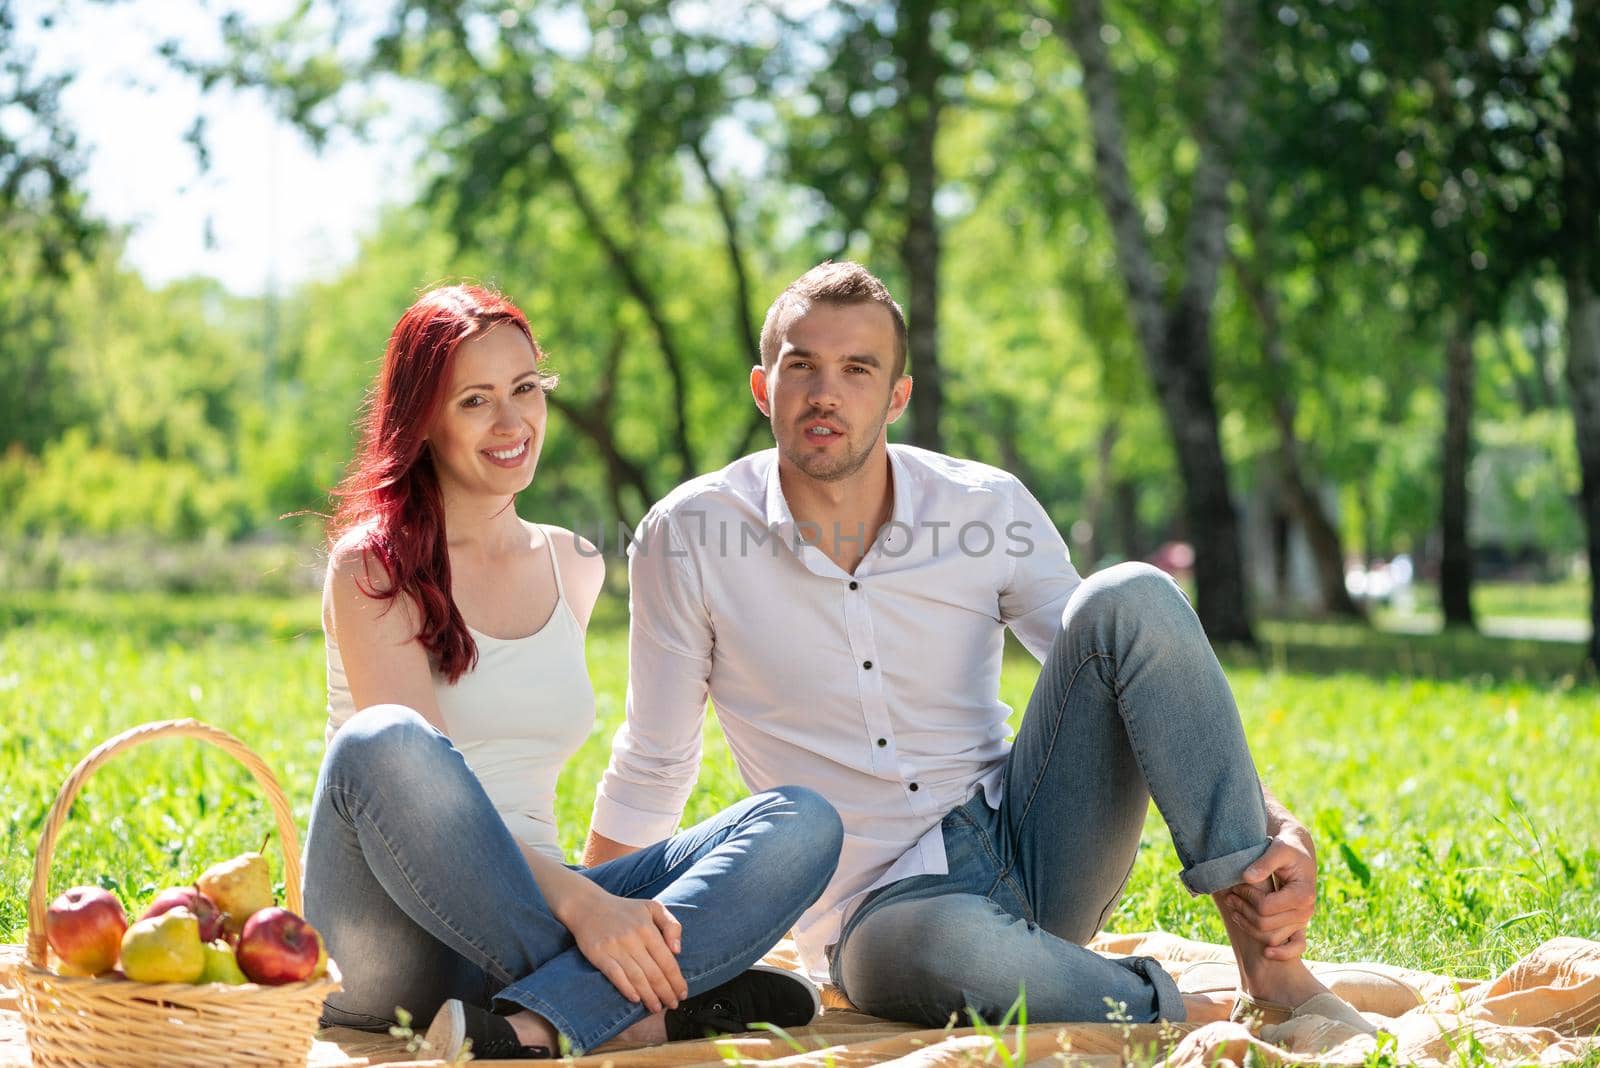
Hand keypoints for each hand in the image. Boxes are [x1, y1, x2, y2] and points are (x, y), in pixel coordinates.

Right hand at [563, 887, 685, 1012]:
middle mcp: (632, 938)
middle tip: (673, 1005)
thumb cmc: (625, 909)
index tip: (683, 993)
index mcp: (648, 928)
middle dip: (666, 992)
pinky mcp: (599, 954)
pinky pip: (615, 976)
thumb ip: (671, 925)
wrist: (587, 905)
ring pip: (637, 977)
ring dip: (649, 996)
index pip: (667, 960)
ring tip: (657, 1007)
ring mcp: (615, 947)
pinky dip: (627, 989)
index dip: (677, 980)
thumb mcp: (652, 907)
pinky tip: (636, 999)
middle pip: (654, 972)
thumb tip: (677, 950)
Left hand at [1224, 828, 1317, 959]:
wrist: (1298, 854)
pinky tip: (1266, 953)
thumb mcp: (1277, 849)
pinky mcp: (1299, 925)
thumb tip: (1247, 878)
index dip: (1246, 897)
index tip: (1236, 885)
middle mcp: (1306, 911)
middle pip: (1265, 923)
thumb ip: (1264, 863)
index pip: (1265, 906)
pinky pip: (1295, 947)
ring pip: (1271, 936)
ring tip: (1233, 908)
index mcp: (1302, 894)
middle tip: (1228, 896)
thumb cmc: (1287, 849)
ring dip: (1248, 925)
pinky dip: (1281, 953)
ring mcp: (1303, 920)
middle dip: (1243, 910)